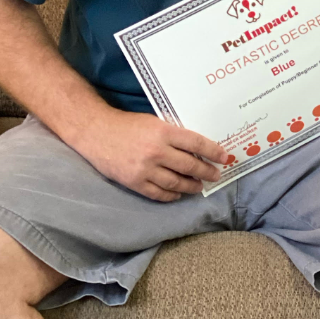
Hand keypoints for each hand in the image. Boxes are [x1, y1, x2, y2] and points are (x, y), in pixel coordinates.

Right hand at [70, 108, 229, 200]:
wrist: (95, 132)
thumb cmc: (127, 125)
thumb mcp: (154, 122)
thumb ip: (174, 135)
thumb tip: (198, 149)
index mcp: (163, 132)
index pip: (196, 143)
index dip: (213, 151)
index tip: (224, 157)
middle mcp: (156, 151)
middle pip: (190, 166)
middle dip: (207, 172)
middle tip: (216, 175)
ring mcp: (145, 169)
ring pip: (177, 183)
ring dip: (192, 186)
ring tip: (199, 186)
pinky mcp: (135, 182)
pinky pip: (160, 193)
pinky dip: (172, 195)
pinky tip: (179, 194)